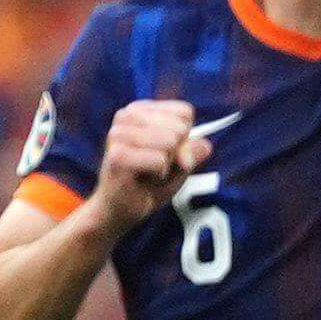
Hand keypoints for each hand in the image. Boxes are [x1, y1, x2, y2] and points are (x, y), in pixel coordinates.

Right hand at [89, 97, 206, 230]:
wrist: (120, 209)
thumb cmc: (148, 182)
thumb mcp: (179, 163)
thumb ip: (194, 150)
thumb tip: (204, 146)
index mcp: (140, 110)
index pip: (184, 113)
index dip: (185, 138)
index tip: (166, 152)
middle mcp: (126, 116)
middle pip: (179, 128)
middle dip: (175, 154)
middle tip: (154, 167)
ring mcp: (118, 134)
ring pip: (170, 142)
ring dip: (165, 165)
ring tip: (147, 173)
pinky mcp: (116, 156)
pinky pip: (159, 161)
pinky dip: (158, 176)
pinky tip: (141, 180)